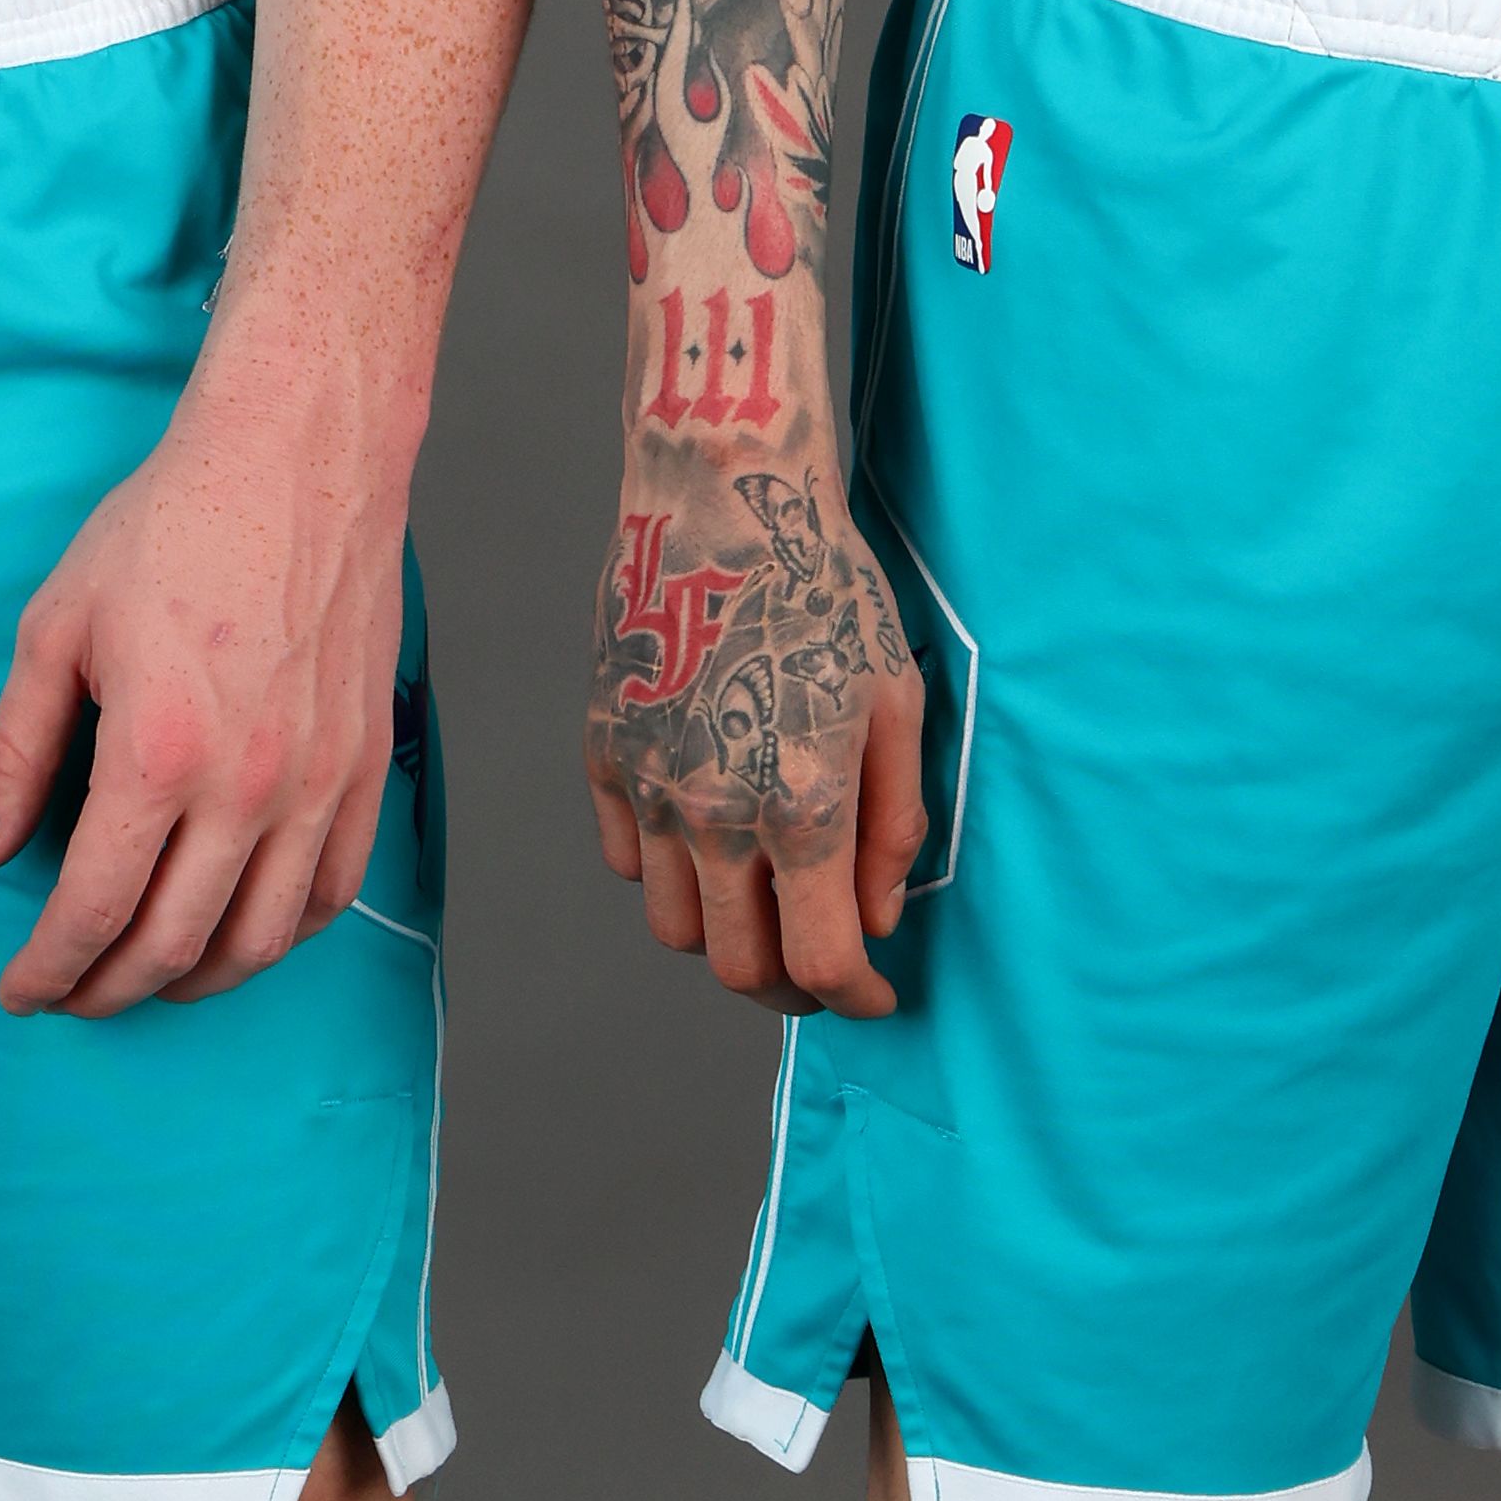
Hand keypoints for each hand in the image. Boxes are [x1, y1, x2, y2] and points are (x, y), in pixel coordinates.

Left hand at [0, 338, 405, 1012]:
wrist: (299, 460)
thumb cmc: (170, 528)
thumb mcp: (56, 627)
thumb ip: (18, 749)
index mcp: (158, 753)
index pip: (93, 909)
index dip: (48, 969)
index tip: (19, 990)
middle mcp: (248, 786)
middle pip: (173, 944)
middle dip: (108, 990)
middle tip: (70, 995)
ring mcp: (319, 783)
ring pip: (260, 940)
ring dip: (195, 981)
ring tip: (147, 977)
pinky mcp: (364, 768)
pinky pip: (329, 893)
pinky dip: (278, 936)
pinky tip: (236, 931)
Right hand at [587, 420, 927, 1012]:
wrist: (723, 500)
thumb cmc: (827, 593)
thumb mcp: (896, 708)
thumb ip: (893, 829)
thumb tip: (878, 920)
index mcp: (803, 806)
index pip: (821, 962)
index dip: (856, 1001)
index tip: (876, 997)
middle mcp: (716, 813)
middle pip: (738, 968)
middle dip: (790, 991)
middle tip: (824, 968)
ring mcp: (649, 788)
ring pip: (675, 927)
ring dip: (726, 939)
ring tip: (767, 908)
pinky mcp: (604, 755)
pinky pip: (628, 860)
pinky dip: (672, 876)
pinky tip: (712, 841)